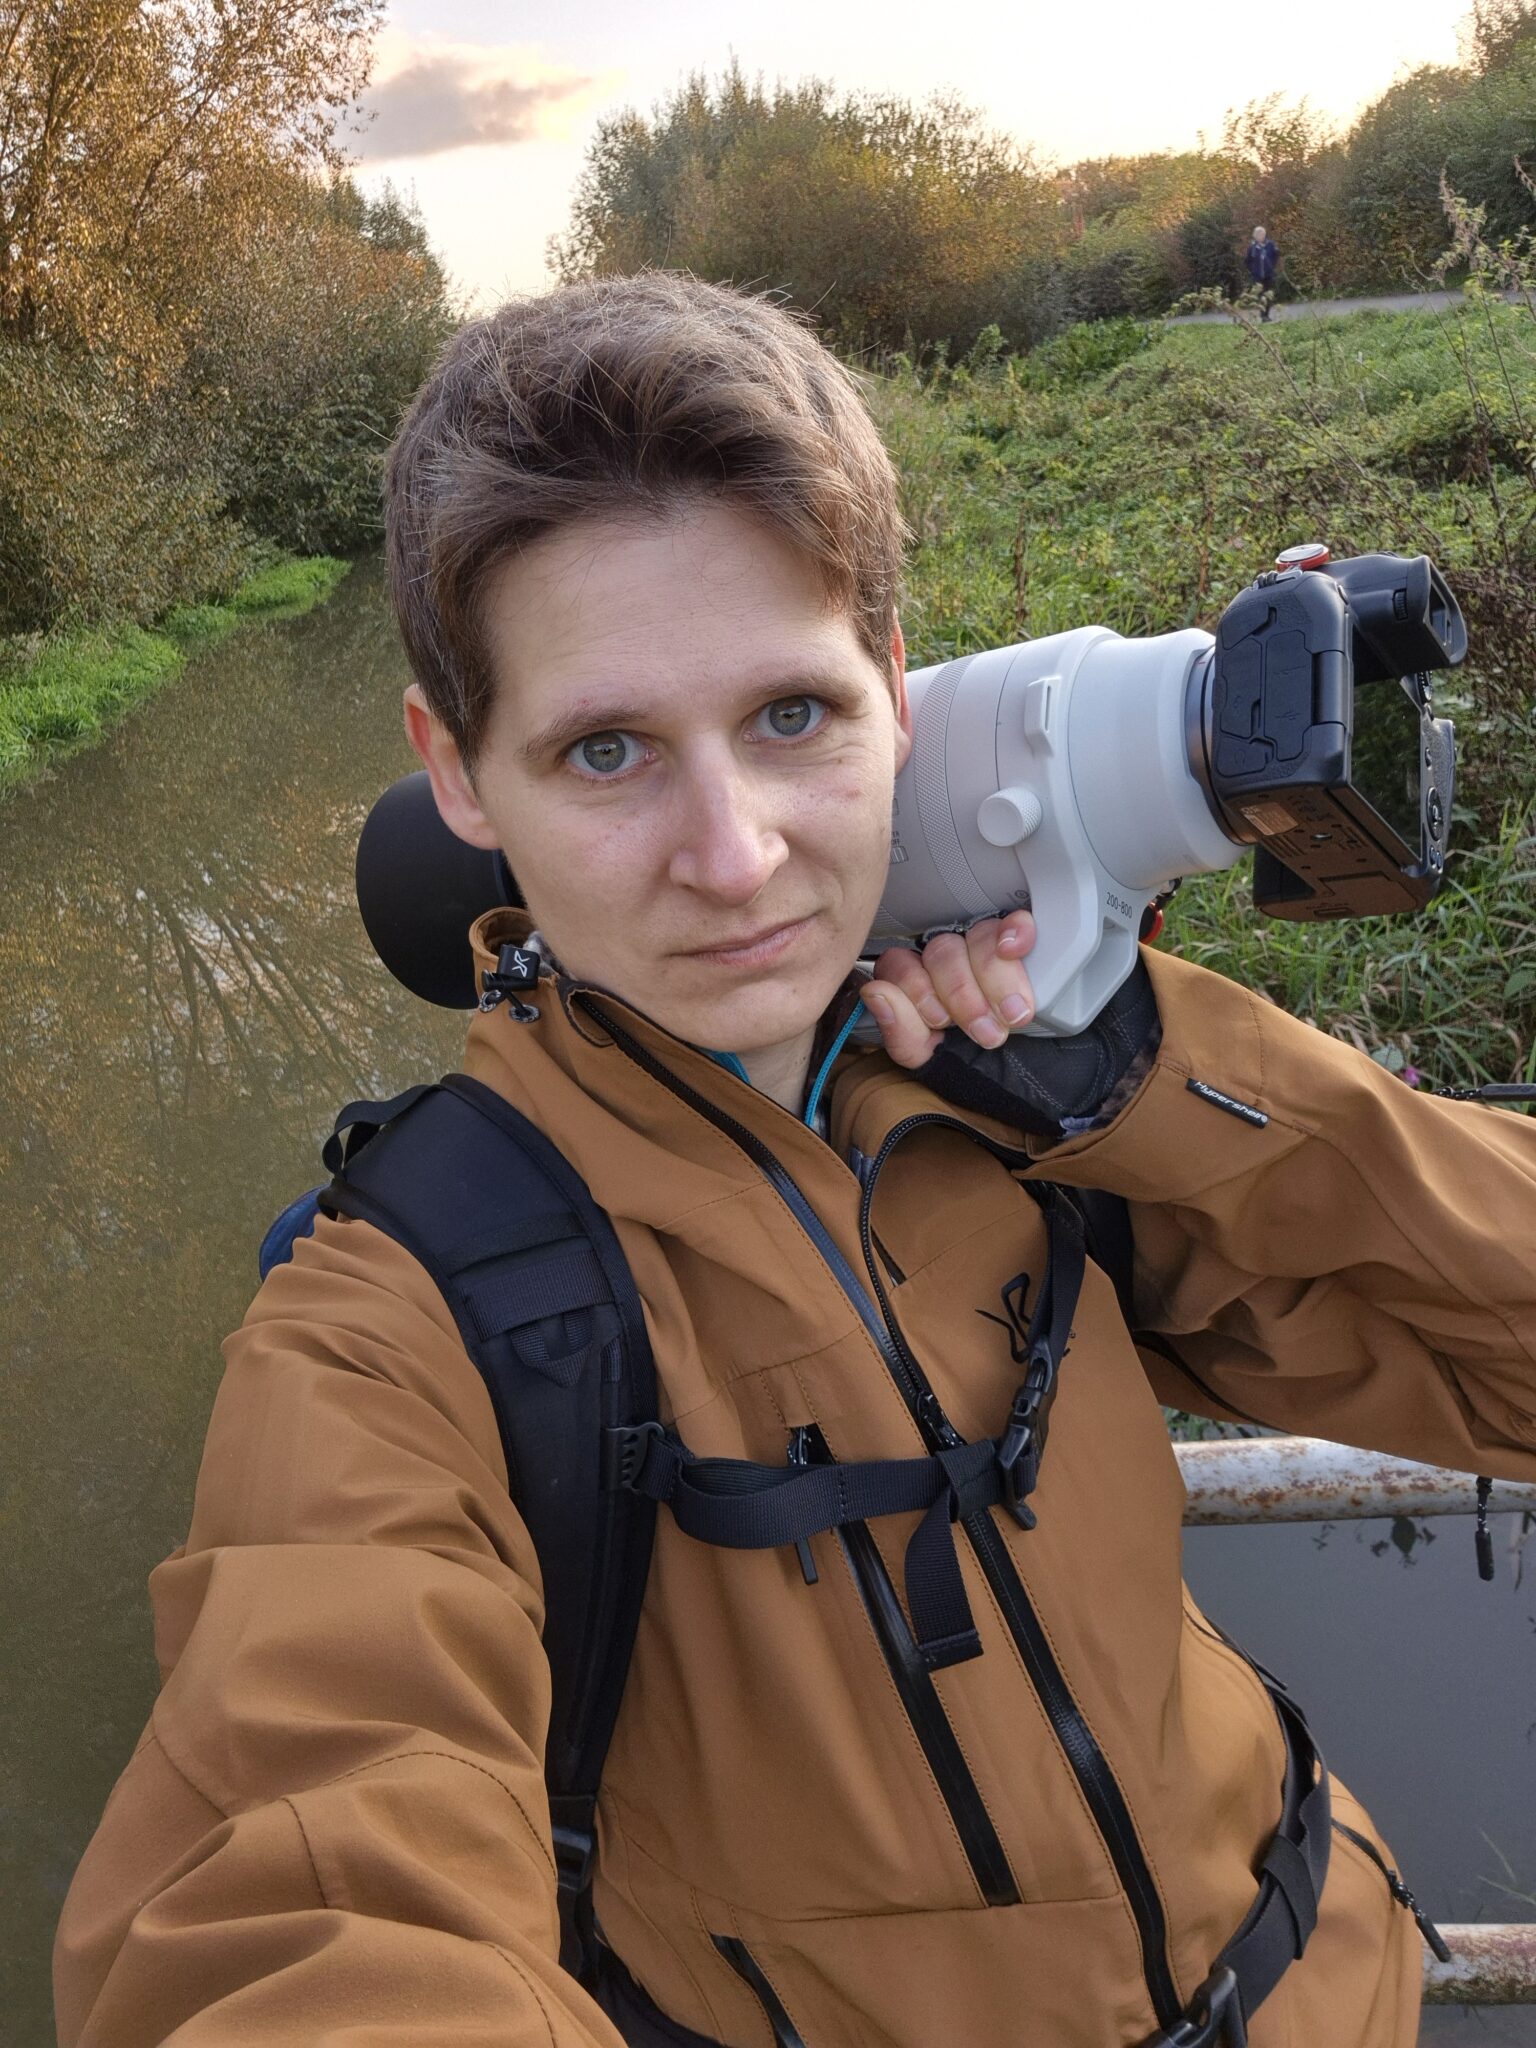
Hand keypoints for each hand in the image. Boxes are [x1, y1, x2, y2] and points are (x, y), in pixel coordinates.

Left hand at [863, 912, 1036, 1069]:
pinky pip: (1014, 922)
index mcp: (915, 980)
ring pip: (978, 937)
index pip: (900, 963)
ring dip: (994, 978)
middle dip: (961, 994)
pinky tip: (1013, 951)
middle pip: (942, 950)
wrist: (1012, 1072)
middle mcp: (945, 959)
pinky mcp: (1018, 942)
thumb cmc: (966, 1059)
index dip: (918, 990)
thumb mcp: (929, 1056)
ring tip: (1010, 1015)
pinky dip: (1016, 933)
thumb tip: (876, 994)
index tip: (941, 1021)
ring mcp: (982, 947)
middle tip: (983, 1030)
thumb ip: (900, 1031)